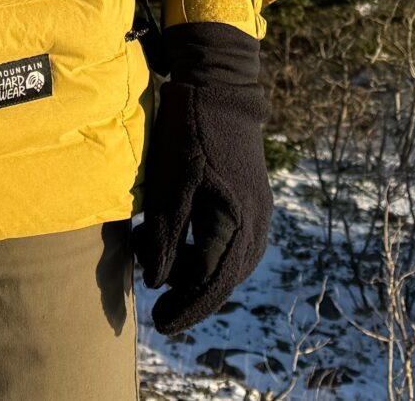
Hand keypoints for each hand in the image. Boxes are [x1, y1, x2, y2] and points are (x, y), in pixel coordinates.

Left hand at [133, 21, 271, 334]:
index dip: (187, 308)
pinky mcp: (249, 200)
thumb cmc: (189, 136)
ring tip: (164, 276)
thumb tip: (158, 281)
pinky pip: (231, 242)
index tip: (163, 324)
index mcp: (235, 225)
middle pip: (224, 279)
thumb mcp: (171, 187)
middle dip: (192, 296)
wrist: (219, 90)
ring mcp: (256, 212)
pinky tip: (182, 248)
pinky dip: (206, 253)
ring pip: (228, 262)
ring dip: (198, 274)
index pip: (212, 284)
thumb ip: (167, 237)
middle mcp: (254, 226)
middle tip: (161, 310)